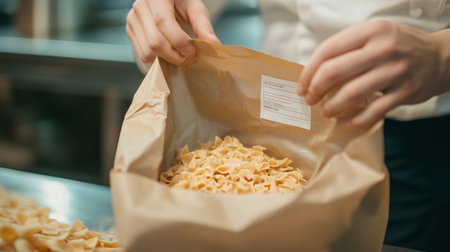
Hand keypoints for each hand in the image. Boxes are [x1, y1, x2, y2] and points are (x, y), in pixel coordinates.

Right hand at [126, 0, 220, 67]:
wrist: (166, 1)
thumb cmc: (182, 2)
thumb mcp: (195, 8)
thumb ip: (203, 26)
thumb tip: (213, 44)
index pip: (163, 21)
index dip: (179, 41)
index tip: (193, 51)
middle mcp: (140, 7)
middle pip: (154, 41)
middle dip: (175, 56)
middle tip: (191, 58)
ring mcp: (133, 20)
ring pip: (147, 52)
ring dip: (167, 61)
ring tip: (181, 57)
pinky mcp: (131, 32)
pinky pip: (142, 56)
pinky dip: (158, 62)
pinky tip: (170, 57)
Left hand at [298, 20, 449, 127]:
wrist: (441, 57)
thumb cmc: (399, 47)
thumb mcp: (375, 36)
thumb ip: (348, 49)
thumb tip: (314, 74)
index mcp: (370, 31)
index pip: (328, 50)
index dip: (309, 71)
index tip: (302, 86)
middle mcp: (383, 48)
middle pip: (334, 72)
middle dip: (315, 89)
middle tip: (310, 100)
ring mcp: (396, 70)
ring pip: (352, 93)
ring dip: (332, 106)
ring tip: (326, 111)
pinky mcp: (406, 91)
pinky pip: (374, 111)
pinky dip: (357, 120)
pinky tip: (348, 122)